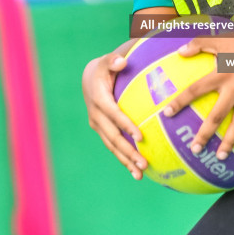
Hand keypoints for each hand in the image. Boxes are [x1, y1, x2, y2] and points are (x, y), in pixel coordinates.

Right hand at [81, 43, 146, 179]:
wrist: (90, 79)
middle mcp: (96, 116)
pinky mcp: (101, 131)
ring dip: (126, 161)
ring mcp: (98, 125)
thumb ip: (113, 60)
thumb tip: (121, 62)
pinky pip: (113, 146)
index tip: (141, 137)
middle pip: (113, 137)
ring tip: (140, 174)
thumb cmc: (105, 68)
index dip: (126, 125)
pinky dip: (123, 159)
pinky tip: (136, 171)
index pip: (114, 114)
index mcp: (99, 99)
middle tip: (144, 163)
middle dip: (128, 152)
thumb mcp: (107, 61)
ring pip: (112, 146)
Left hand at [166, 37, 233, 158]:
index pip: (195, 89)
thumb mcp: (223, 39)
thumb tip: (179, 52)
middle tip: (195, 149)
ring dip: (229, 142)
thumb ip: (199, 44)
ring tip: (221, 157)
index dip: (180, 101)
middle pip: (216, 116)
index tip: (167, 114)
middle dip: (205, 134)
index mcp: (221, 74)